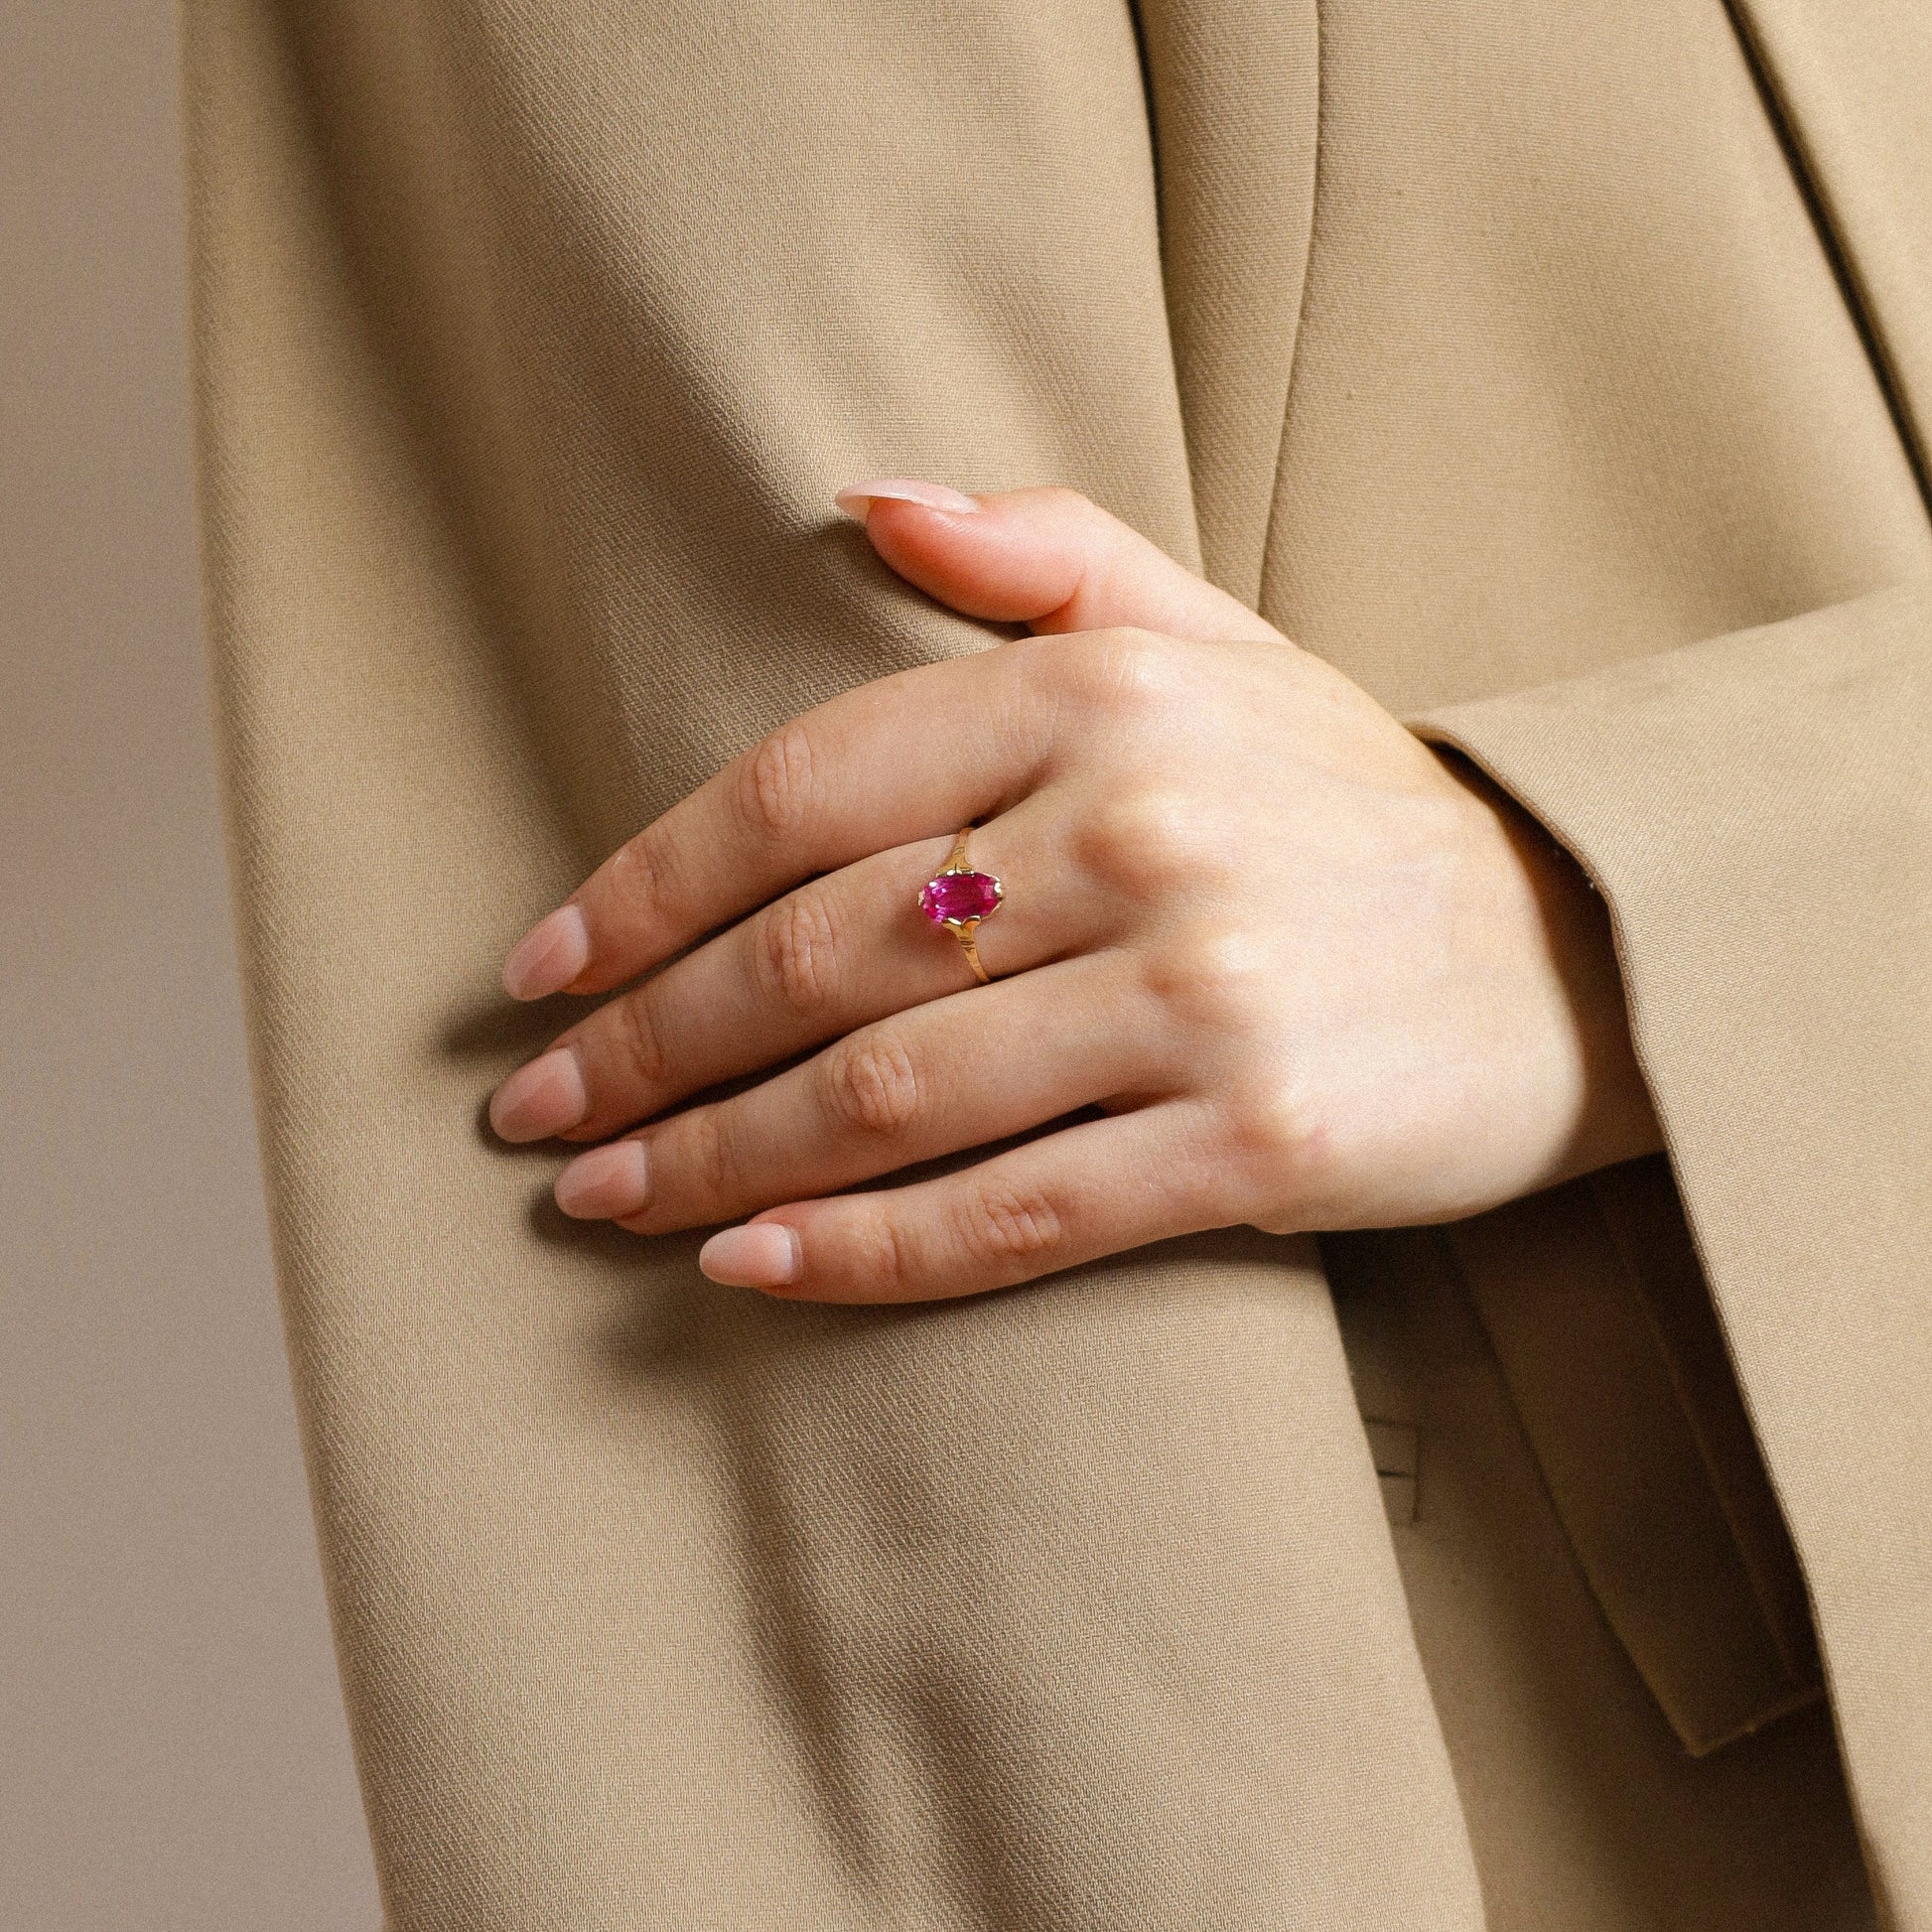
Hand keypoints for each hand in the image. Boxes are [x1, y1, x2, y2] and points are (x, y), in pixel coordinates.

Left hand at [488, 483, 1660, 1301]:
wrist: (1569, 947)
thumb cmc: (1345, 796)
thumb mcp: (1214, 635)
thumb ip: (1043, 553)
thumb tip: (862, 499)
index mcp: (1099, 696)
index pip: (802, 791)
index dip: (645, 888)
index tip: (539, 969)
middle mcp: (1140, 829)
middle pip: (818, 955)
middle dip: (647, 1045)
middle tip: (537, 1113)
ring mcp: (1202, 989)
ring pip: (891, 1094)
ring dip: (716, 1159)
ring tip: (604, 1202)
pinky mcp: (1258, 1138)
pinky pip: (1016, 1211)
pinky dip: (866, 1251)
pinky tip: (752, 1269)